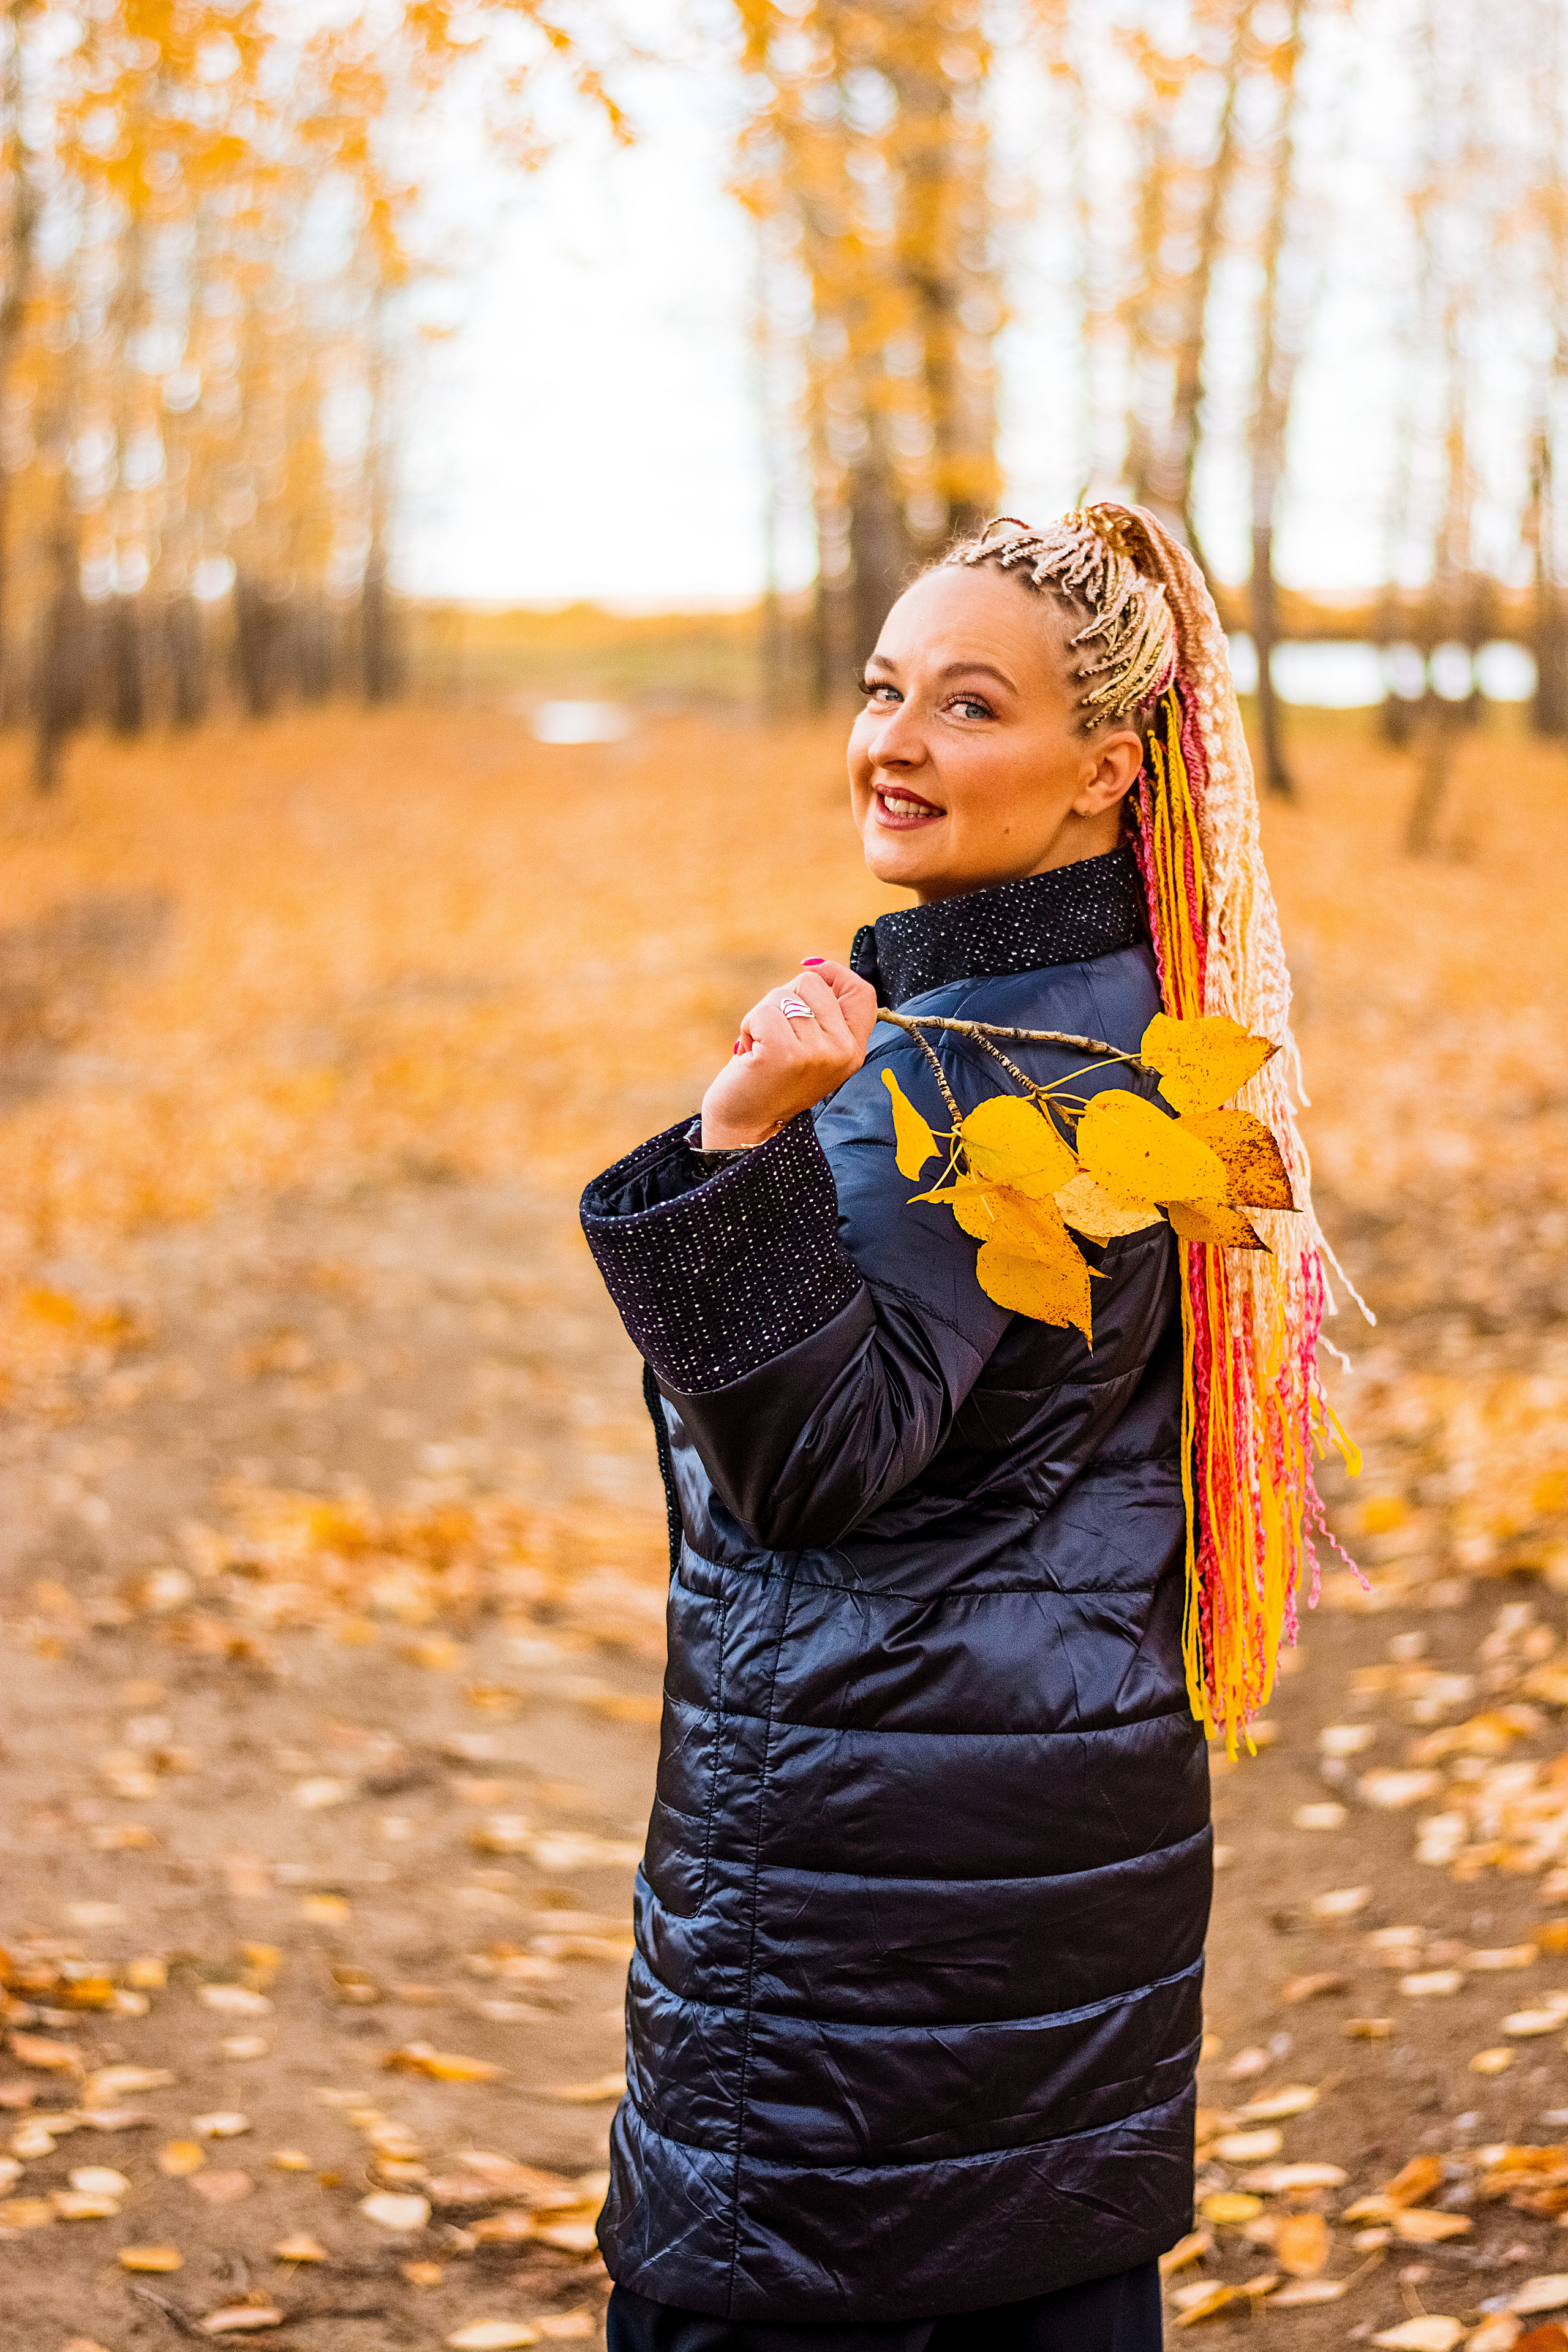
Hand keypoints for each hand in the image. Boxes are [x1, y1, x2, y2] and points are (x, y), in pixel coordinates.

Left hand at [700, 959, 877, 1149]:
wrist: (748, 1129)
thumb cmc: (773, 1082)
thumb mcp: (812, 1049)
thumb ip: (822, 1016)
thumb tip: (813, 968)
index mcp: (854, 1050)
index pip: (862, 992)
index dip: (834, 973)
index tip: (809, 971)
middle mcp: (842, 1052)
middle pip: (813, 983)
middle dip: (784, 1000)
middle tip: (776, 1036)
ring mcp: (816, 1053)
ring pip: (783, 995)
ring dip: (762, 1016)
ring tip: (763, 1049)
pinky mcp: (784, 1053)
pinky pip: (763, 1011)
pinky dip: (749, 1027)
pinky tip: (751, 1054)